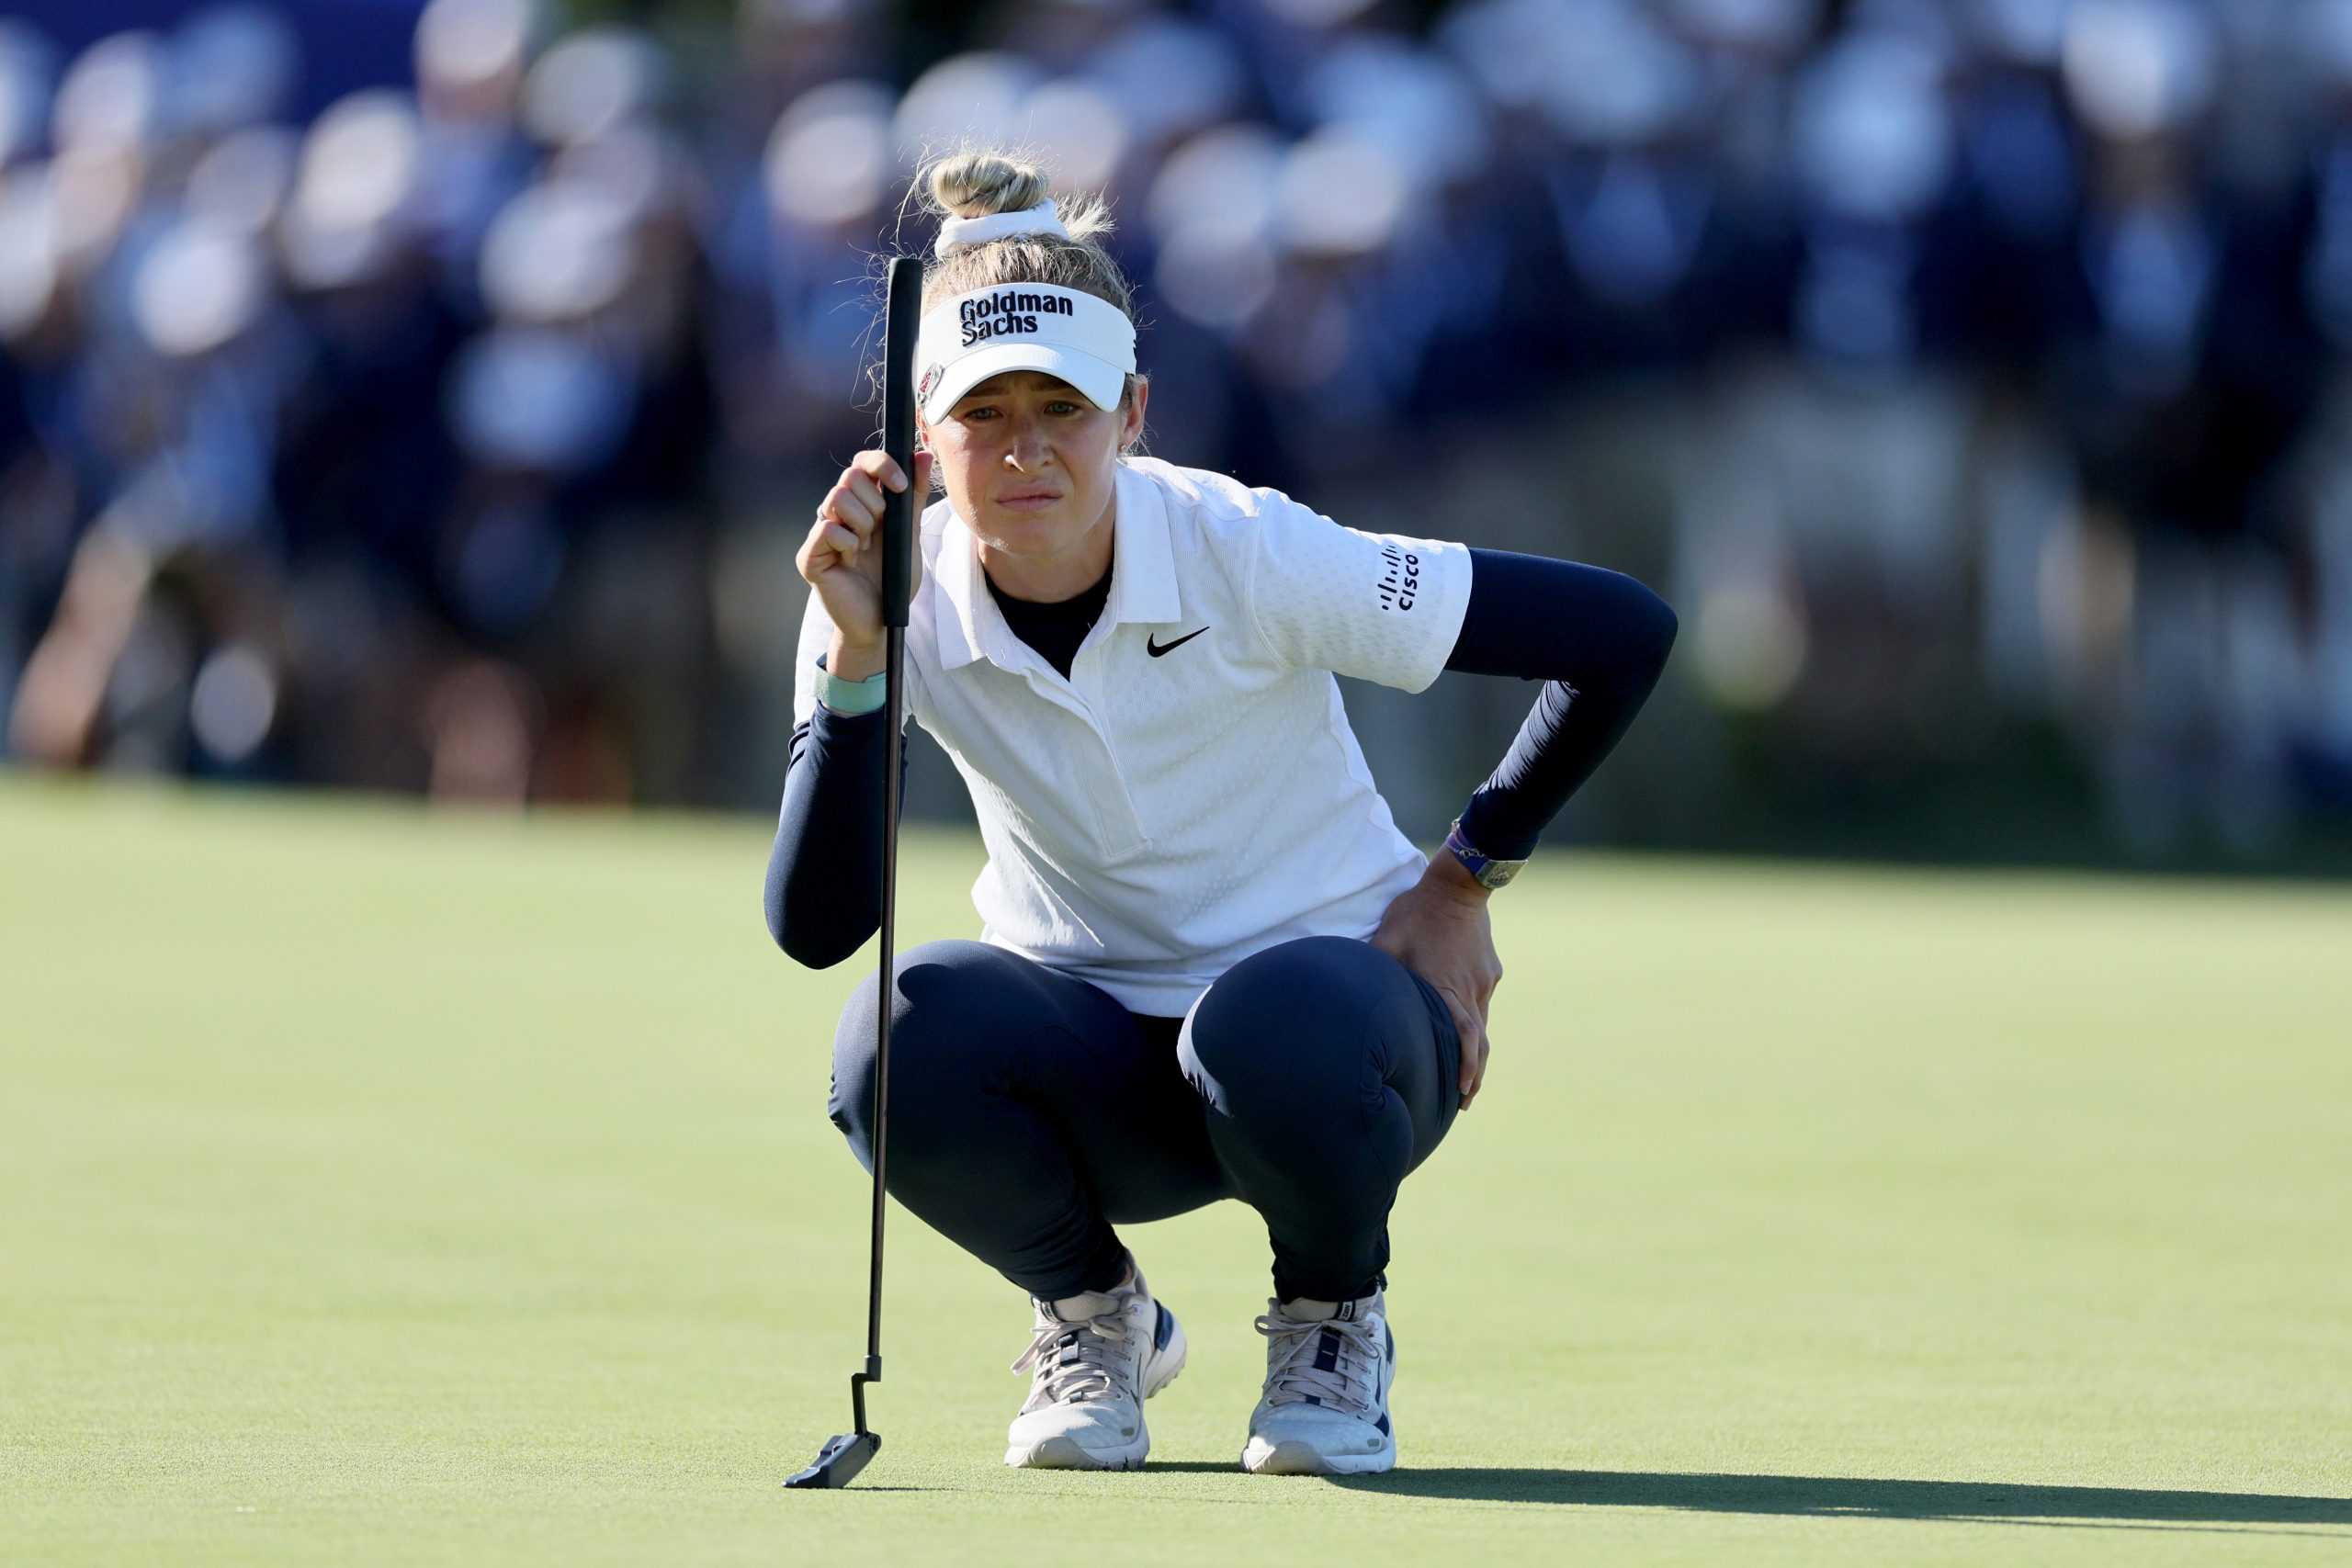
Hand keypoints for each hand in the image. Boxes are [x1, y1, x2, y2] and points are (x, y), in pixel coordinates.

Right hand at [796, 448, 932, 679]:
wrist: (883, 619)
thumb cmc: (893, 578)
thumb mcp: (909, 534)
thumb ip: (913, 496)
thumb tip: (923, 455)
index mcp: (860, 502)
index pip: (862, 462)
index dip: (881, 465)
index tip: (900, 486)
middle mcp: (836, 512)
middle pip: (850, 476)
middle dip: (875, 505)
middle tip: (878, 534)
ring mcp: (819, 532)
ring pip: (837, 498)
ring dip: (863, 525)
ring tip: (866, 549)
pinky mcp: (808, 555)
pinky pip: (827, 529)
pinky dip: (849, 545)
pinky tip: (852, 562)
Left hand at [1369, 851, 1501, 1108]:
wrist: (1459, 884)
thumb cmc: (1417, 912)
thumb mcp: (1387, 939)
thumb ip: (1372, 967)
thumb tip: (1347, 988)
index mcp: (1446, 988)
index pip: (1465, 1038)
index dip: (1467, 1068)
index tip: (1464, 1093)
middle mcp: (1471, 990)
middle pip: (1480, 1042)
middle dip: (1475, 1075)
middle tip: (1465, 1100)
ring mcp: (1485, 981)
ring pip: (1483, 1024)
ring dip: (1476, 1052)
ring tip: (1468, 1075)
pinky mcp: (1491, 970)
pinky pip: (1483, 1002)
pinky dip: (1476, 1023)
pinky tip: (1465, 1031)